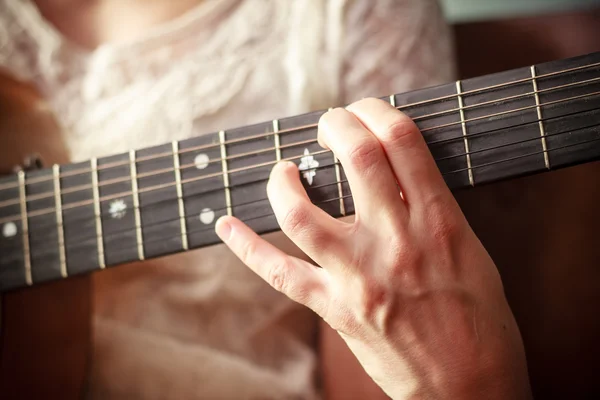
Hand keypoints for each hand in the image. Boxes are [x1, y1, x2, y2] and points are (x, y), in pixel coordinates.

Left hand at [215, 98, 531, 398]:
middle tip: (330, 123)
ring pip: (302, 213)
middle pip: (356, 158)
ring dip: (284, 182)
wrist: (469, 390)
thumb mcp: (472, 253)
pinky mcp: (335, 309)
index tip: (366, 110)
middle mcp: (396, 244)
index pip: (402, 142)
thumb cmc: (480, 322)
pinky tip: (226, 225)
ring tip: (284, 170)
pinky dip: (247, 247)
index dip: (377, 111)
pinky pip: (280, 274)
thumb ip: (434, 212)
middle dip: (337, 125)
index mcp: (439, 224)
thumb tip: (400, 174)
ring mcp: (359, 277)